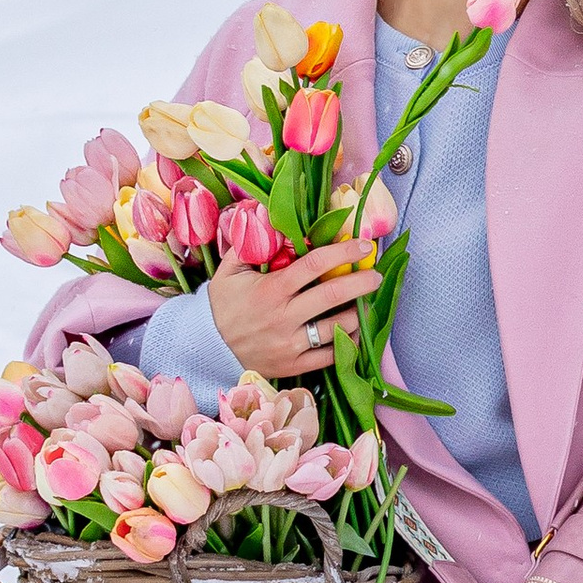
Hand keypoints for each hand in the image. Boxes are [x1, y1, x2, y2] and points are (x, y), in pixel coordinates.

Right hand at [208, 243, 380, 384]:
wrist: (206, 349)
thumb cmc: (221, 305)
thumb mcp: (229, 270)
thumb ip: (249, 243)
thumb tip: (267, 215)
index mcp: (270, 290)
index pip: (314, 265)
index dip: (342, 252)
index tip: (363, 245)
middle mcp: (283, 318)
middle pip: (332, 296)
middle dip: (361, 282)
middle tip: (376, 275)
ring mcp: (290, 345)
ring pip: (336, 329)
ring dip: (357, 313)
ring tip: (367, 303)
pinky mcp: (293, 366)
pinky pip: (329, 356)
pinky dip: (347, 343)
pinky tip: (354, 331)